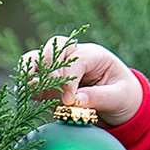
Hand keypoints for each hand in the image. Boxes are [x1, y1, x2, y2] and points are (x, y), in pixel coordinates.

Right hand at [19, 37, 142, 126]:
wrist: (122, 105)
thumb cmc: (124, 97)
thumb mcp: (119, 98)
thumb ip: (99, 97)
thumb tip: (74, 101)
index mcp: (95, 55)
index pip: (77, 59)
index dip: (69, 78)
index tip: (69, 100)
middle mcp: (76, 55)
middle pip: (55, 44)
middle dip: (49, 64)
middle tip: (50, 87)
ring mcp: (60, 67)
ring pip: (38, 56)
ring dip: (31, 69)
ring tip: (29, 86)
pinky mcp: (50, 82)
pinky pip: (31, 76)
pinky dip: (26, 83)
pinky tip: (25, 94)